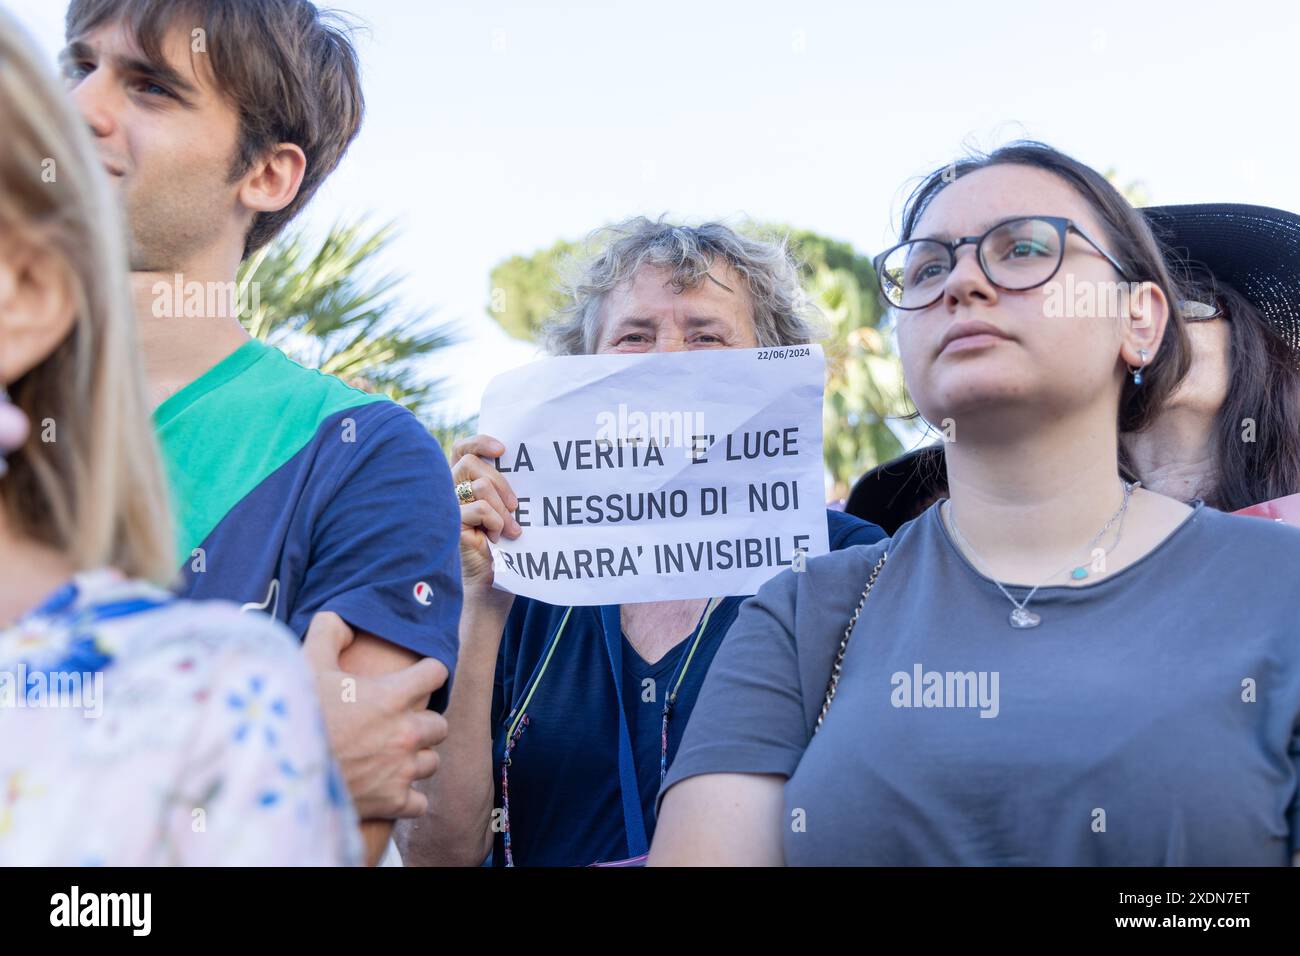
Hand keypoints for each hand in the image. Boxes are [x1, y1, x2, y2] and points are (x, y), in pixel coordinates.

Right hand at [303, 612, 448, 818]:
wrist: (274, 777)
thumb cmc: (292, 717)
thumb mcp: (305, 666)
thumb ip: (327, 633)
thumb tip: (340, 617)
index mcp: (393, 696)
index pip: (437, 673)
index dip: (426, 673)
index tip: (415, 679)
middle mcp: (406, 732)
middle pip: (440, 723)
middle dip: (422, 722)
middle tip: (397, 724)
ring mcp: (402, 770)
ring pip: (431, 761)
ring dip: (415, 758)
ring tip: (390, 756)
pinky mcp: (394, 803)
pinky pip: (420, 802)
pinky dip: (408, 797)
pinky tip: (388, 788)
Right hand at [450, 433, 522, 592]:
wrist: (491, 586)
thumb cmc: (502, 550)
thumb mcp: (506, 512)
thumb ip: (502, 489)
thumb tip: (519, 463)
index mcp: (462, 485)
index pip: (462, 450)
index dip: (479, 442)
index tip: (502, 448)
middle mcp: (449, 492)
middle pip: (470, 462)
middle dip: (500, 480)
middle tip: (516, 505)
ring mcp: (446, 508)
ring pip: (478, 485)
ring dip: (501, 508)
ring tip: (509, 531)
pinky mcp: (449, 524)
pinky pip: (479, 508)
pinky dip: (495, 521)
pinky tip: (495, 539)